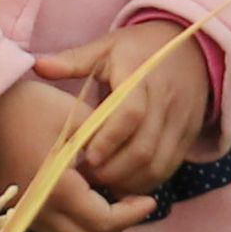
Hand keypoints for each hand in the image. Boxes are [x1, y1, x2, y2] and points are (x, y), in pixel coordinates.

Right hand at [0, 75, 149, 231]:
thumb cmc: (31, 106)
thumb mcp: (77, 116)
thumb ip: (107, 144)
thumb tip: (128, 167)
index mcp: (57, 188)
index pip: (105, 221)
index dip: (133, 215)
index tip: (150, 199)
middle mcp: (39, 210)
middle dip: (117, 227)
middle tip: (132, 201)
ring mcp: (26, 213)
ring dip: (95, 231)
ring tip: (110, 203)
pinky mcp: (18, 210)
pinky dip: (74, 228)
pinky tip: (84, 201)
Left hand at [47, 22, 219, 196]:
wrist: (192, 52)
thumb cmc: (139, 50)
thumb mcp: (107, 48)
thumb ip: (74, 60)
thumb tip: (38, 66)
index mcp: (141, 75)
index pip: (130, 112)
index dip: (108, 138)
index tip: (87, 155)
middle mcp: (166, 102)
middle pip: (143, 148)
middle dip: (112, 170)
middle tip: (86, 176)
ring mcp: (180, 122)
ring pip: (158, 165)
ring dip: (128, 181)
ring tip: (102, 183)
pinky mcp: (188, 138)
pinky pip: (169, 168)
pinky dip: (146, 182)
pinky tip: (124, 183)